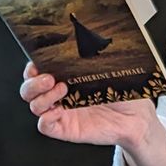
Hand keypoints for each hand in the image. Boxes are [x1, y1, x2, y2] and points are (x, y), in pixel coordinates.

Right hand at [19, 60, 154, 148]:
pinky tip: (58, 112)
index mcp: (66, 76)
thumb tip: (85, 37)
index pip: (37, 70)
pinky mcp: (66, 128)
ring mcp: (61, 111)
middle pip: (29, 89)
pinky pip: (45, 125)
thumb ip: (92, 57)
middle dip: (33, 82)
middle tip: (48, 78)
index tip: (38, 61)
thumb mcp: (109, 68)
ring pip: (34, 105)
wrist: (136, 118)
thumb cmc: (125, 92)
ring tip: (62, 90)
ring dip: (42, 98)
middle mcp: (59, 94)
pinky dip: (46, 119)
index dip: (32, 66)